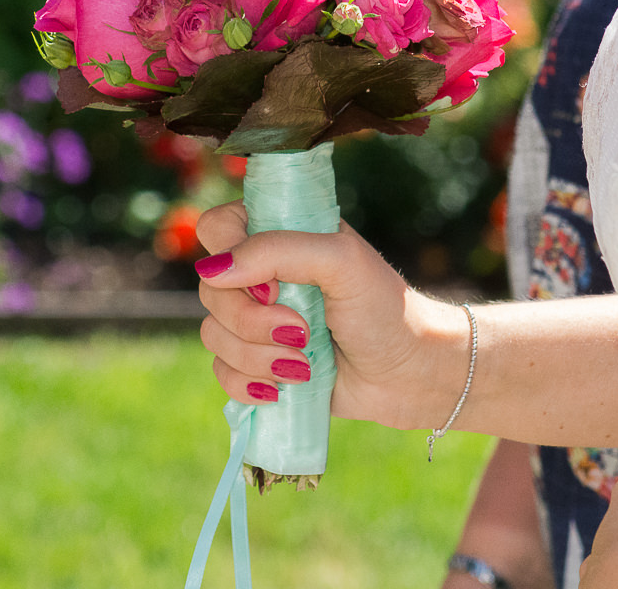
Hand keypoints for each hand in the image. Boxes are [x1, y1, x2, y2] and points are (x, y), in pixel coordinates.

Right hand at [194, 200, 468, 430]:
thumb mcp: (341, 261)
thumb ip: (278, 251)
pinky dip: (249, 384)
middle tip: (303, 331)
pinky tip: (283, 388)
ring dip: (258, 356)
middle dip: (253, 321)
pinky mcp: (257, 363)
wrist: (408, 374)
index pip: (216, 227)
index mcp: (278, 233)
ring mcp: (255, 320)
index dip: (231, 259)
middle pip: (209, 290)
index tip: (273, 286)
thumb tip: (213, 270)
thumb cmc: (384, 308)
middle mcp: (260, 274)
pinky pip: (221, 372)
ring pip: (212, 334)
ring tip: (304, 364)